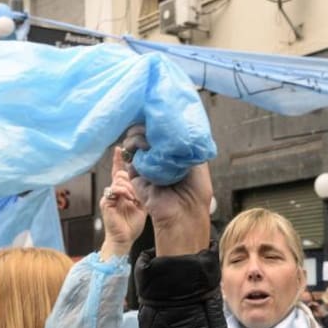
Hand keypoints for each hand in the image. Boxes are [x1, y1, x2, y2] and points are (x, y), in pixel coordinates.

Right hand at [100, 147, 146, 258]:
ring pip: (118, 179)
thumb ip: (143, 192)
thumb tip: (152, 179)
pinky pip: (114, 189)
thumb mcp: (142, 204)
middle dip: (130, 175)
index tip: (121, 148)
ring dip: (129, 186)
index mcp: (123, 189)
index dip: (121, 159)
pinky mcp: (105, 202)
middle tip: (138, 187)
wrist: (123, 239)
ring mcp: (109, 195)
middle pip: (121, 173)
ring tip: (135, 197)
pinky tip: (130, 199)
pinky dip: (124, 192)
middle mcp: (114, 190)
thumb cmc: (132, 224)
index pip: (121, 171)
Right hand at [120, 125, 212, 256]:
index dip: (157, 123)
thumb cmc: (195, 192)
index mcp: (171, 155)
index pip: (160, 133)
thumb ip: (186, 144)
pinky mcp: (135, 176)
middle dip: (145, 125)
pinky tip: (143, 147)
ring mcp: (145, 167)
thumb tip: (175, 125)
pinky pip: (130, 157)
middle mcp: (157, 159)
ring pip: (134, 142)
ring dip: (138, 134)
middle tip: (149, 124)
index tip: (158, 114)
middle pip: (145, 134)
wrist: (184, 213)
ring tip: (146, 137)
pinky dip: (134, 147)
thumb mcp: (197, 162)